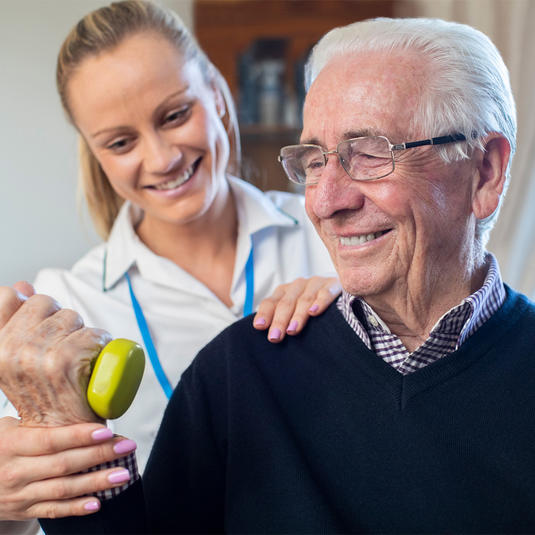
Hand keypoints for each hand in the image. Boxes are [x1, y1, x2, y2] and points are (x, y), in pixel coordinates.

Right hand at [0, 286, 110, 425]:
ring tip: (79, 358)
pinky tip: (95, 361)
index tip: (45, 328)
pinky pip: (90, 333)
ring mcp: (35, 357)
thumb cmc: (48, 393)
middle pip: (46, 302)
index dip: (36, 308)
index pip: (8, 296)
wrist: (65, 432)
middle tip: (66, 349)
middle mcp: (9, 352)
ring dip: (82, 333)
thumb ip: (15, 320)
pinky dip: (100, 342)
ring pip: (70, 317)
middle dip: (62, 320)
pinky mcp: (64, 362)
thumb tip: (20, 285)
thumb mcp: (21, 358)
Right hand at [0, 417, 134, 518]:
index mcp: (13, 445)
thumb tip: (78, 404)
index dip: (80, 436)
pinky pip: (54, 511)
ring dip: (96, 482)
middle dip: (99, 455)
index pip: (51, 440)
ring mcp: (20, 494)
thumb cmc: (0, 446)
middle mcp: (16, 471)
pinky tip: (98, 502)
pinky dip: (76, 508)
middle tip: (126, 446)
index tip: (107, 430)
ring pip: (63, 489)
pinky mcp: (25, 511)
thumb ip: (39, 422)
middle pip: (64, 464)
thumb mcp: (9, 428)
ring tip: (123, 474)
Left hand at [253, 276, 341, 342]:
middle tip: (275, 337)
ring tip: (292, 330)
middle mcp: (298, 286)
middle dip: (280, 320)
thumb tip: (267, 337)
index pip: (271, 302)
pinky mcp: (333, 284)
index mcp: (285, 292)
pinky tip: (314, 312)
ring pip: (304, 299)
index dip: (265, 314)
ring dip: (298, 315)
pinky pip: (325, 293)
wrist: (342, 295)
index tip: (260, 327)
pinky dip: (319, 302)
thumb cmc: (313, 310)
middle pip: (286, 303)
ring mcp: (315, 283)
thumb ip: (281, 322)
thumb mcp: (295, 314)